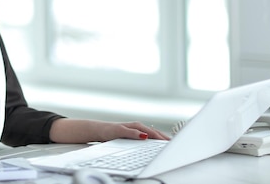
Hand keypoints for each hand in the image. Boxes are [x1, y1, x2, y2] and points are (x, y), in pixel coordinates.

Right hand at [49, 119, 170, 143]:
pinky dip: (136, 133)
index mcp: (136, 129)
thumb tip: (148, 144)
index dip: (163, 137)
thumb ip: (136, 140)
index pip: (153, 133)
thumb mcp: (125, 140)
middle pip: (151, 130)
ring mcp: (125, 126)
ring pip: (142, 129)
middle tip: (173, 141)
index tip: (174, 142)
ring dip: (153, 133)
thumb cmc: (111, 136)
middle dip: (162, 136)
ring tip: (163, 139)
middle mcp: (133, 126)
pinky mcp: (118, 129)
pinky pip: (129, 131)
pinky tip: (144, 136)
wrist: (95, 130)